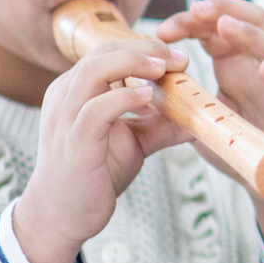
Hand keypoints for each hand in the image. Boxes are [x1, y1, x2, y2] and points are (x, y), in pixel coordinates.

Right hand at [14, 34, 193, 262]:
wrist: (62, 214)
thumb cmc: (95, 172)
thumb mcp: (134, 141)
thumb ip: (161, 124)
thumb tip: (201, 114)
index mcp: (77, 90)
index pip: (109, 52)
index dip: (145, 48)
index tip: (179, 57)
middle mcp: (66, 96)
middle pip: (103, 53)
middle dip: (144, 49)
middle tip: (179, 58)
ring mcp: (66, 117)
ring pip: (94, 72)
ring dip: (133, 64)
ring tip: (165, 68)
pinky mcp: (74, 141)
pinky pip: (95, 109)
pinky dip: (123, 98)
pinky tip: (148, 97)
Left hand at [154, 0, 263, 262]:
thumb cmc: (234, 142)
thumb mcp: (197, 116)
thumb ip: (174, 100)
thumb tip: (138, 84)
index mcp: (234, 63)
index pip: (215, 27)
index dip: (190, 21)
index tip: (162, 31)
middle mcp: (259, 67)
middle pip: (252, 20)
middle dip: (224, 8)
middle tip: (196, 9)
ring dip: (249, 34)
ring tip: (226, 26)